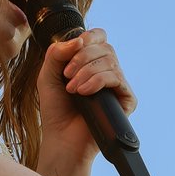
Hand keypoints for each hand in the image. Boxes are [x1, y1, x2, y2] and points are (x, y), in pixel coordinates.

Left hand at [36, 29, 136, 175]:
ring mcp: (118, 85)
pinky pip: (117, 78)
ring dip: (86, 72)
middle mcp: (108, 71)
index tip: (72, 51)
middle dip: (82, 58)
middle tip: (67, 76)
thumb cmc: (56, 109)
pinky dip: (97, 81)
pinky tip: (84, 93)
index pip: (99, 37)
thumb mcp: (48, 75)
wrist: (62, 138)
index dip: (87, 38)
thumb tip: (79, 39)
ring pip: (110, 61)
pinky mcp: (126, 100)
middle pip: (104, 47)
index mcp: (92, 62)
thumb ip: (57, 53)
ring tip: (72, 89)